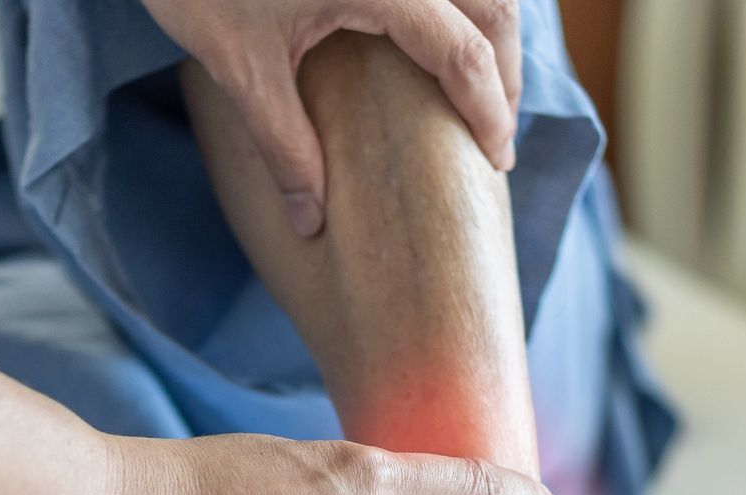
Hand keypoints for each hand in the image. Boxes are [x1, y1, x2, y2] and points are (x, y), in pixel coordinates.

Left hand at [142, 0, 520, 236]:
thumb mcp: (240, 69)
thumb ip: (285, 147)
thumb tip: (312, 221)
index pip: (465, 54)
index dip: (489, 110)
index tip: (496, 159)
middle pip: (494, 7)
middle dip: (505, 70)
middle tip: (495, 128)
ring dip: (488, 27)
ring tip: (478, 83)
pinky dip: (458, 1)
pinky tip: (440, 35)